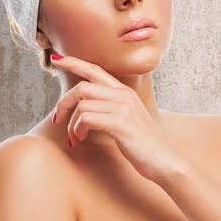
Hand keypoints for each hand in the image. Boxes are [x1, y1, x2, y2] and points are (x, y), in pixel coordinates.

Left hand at [50, 55, 187, 183]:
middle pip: (82, 87)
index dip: (74, 62)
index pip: (95, 69)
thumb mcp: (126, 119)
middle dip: (63, 103)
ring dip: (71, 123)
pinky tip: (81, 139)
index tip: (56, 59)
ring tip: (75, 138)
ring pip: (81, 104)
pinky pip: (86, 118)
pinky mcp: (120, 123)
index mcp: (124, 92)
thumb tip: (82, 109)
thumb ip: (108, 108)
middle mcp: (123, 95)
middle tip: (57, 120)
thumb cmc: (141, 144)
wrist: (164, 161)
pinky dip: (77, 129)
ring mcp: (123, 108)